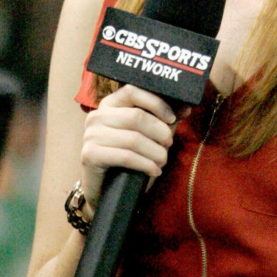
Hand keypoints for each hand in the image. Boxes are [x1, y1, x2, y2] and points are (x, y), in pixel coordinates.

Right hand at [80, 85, 188, 208]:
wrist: (105, 186)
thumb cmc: (128, 155)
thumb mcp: (148, 134)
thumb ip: (164, 119)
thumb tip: (186, 107)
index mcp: (110, 104)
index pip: (133, 91)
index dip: (156, 103)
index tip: (172, 118)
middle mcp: (97, 115)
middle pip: (136, 116)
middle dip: (159, 132)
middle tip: (169, 144)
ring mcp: (91, 135)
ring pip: (133, 139)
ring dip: (155, 152)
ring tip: (163, 161)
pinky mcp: (90, 155)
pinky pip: (125, 157)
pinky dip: (145, 164)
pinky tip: (154, 171)